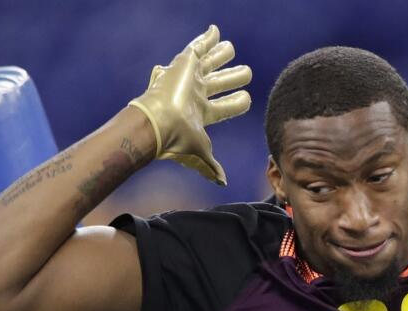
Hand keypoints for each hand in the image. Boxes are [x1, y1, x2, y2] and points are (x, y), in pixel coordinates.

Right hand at [127, 25, 251, 184]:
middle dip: (233, 77)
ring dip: (221, 55)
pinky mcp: (184, 64)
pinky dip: (207, 38)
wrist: (160, 123)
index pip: (224, 107)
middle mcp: (195, 94)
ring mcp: (190, 78)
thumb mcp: (200, 154)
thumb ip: (210, 166)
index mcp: (201, 114)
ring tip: (231, 48)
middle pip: (219, 83)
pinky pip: (197, 46)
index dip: (237, 102)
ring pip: (210, 63)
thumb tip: (222, 182)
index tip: (247, 99)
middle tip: (246, 72)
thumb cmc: (178, 140)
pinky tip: (215, 30)